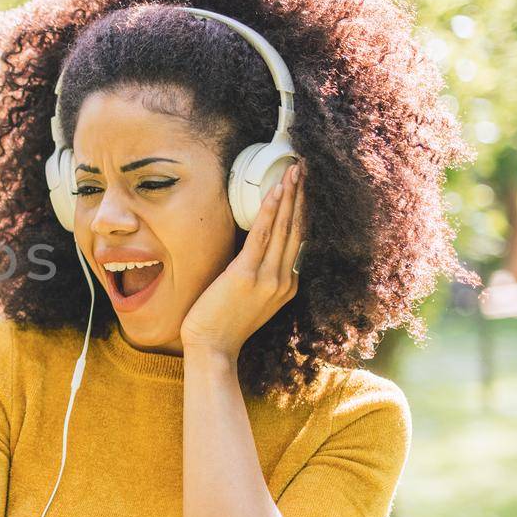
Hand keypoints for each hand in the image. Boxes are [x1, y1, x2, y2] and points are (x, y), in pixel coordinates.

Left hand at [180, 161, 307, 359]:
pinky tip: (274, 192)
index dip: (302, 210)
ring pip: (284, 228)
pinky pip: (262, 237)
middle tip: (303, 168)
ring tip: (294, 171)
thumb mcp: (252, 298)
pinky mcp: (246, 275)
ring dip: (289, 196)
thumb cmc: (224, 323)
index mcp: (288, 285)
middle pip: (296, 229)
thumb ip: (261, 274)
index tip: (303, 187)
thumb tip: (257, 246)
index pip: (299, 240)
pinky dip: (270, 212)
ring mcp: (268, 278)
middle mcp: (284, 280)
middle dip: (300, 195)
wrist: (212, 348)